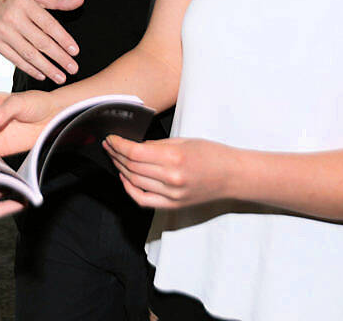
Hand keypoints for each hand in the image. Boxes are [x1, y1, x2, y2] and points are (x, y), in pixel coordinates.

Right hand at [0, 0, 83, 82]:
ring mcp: (2, 32)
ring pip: (28, 54)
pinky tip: (41, 74)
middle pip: (40, 42)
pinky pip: (14, 59)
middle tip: (72, 68)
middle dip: (59, 57)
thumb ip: (57, 0)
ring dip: (46, 68)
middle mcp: (13, 18)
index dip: (63, 39)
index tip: (74, 51)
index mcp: (25, 3)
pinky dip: (29, 69)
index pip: (48, 24)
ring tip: (60, 76)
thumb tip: (79, 1)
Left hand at [103, 136, 233, 208]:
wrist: (234, 177)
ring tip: (114, 157)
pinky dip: (129, 189)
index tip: (110, 138)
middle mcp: (171, 179)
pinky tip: (124, 177)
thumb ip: (157, 145)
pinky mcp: (173, 205)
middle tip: (109, 145)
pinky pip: (143, 199)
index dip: (118, 145)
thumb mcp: (184, 141)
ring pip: (134, 181)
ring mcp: (171, 195)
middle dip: (116, 154)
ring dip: (120, 168)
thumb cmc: (213, 155)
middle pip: (131, 167)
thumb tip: (134, 145)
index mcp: (174, 158)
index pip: (134, 152)